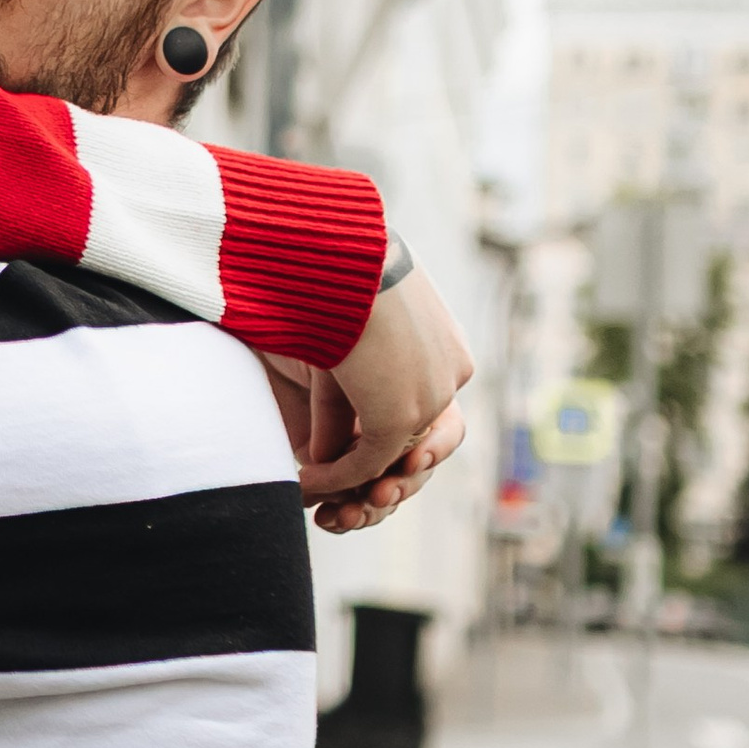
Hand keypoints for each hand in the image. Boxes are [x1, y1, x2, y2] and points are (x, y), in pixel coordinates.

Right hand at [258, 257, 473, 532]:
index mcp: (442, 344)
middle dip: (374, 477)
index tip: (338, 454)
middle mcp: (448, 373)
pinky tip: (300, 485)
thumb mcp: (337, 345)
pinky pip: (366, 465)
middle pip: (416, 442)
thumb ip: (338, 400)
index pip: (421, 407)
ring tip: (319, 500)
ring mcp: (430, 397)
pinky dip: (332, 481)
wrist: (331, 247)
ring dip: (353, 489)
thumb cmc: (325, 270)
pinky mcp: (402, 416)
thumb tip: (321, 453)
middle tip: (338, 498)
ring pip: (394, 462)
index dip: (383, 441)